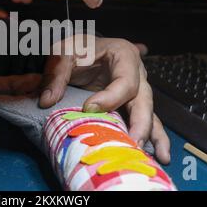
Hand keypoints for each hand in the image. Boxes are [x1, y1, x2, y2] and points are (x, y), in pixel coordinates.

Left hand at [0, 37, 169, 163]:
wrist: (83, 49)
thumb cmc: (78, 48)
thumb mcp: (65, 52)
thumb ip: (56, 74)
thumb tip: (46, 101)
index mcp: (124, 56)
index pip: (125, 81)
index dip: (110, 98)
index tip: (88, 108)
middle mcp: (137, 73)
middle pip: (144, 100)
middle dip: (140, 124)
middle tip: (132, 144)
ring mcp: (138, 90)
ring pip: (150, 113)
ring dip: (154, 135)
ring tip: (160, 157)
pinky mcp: (133, 104)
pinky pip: (148, 120)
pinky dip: (154, 137)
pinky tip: (160, 155)